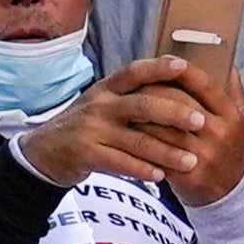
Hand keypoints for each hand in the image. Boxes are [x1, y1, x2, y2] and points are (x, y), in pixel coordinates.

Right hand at [15, 66, 233, 195]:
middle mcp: (100, 105)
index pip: (135, 72)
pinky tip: (161, 176)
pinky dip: (142, 170)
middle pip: (143, 105)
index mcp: (107, 88)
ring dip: (167, 151)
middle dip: (175, 113)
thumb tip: (173, 87)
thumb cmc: (83, 127)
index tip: (185, 67)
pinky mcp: (86, 154)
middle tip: (201, 121)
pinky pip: (120, 163)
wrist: (42, 152)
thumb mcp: (101, 102)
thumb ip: (130, 96)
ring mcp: (92, 130)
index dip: (159, 67)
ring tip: (191, 160)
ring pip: (137, 140)